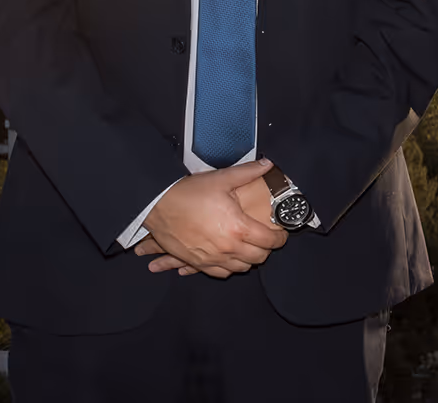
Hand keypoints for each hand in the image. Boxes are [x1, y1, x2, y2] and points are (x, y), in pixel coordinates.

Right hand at [141, 159, 286, 278]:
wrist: (157, 205)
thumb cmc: (189, 192)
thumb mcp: (222, 179)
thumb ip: (248, 172)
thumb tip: (268, 164)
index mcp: (238, 228)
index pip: (270, 241)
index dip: (280, 238)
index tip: (281, 233)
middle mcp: (227, 248)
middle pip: (259, 258)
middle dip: (267, 248)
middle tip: (266, 238)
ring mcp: (212, 258)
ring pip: (241, 268)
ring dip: (249, 258)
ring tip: (250, 246)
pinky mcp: (197, 262)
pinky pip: (220, 273)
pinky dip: (230, 267)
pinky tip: (231, 256)